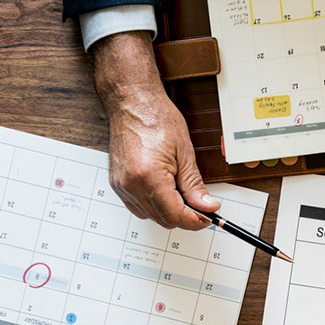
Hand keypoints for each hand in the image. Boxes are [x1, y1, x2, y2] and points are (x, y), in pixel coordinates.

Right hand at [91, 31, 220, 229]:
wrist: (132, 102)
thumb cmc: (156, 118)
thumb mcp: (185, 152)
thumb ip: (195, 185)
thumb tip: (207, 206)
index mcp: (149, 176)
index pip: (175, 215)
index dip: (196, 221)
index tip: (208, 217)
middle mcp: (131, 185)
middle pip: (163, 219)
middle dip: (184, 217)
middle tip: (200, 205)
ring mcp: (121, 186)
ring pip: (150, 216)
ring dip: (168, 212)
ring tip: (182, 193)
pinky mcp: (117, 184)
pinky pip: (137, 207)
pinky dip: (153, 205)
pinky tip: (164, 191)